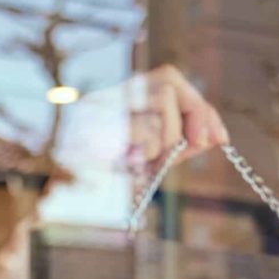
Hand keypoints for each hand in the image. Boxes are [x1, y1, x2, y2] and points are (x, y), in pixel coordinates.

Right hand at [58, 65, 229, 184]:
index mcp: (122, 96)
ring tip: (148, 161)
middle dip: (194, 114)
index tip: (218, 138)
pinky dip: (149, 150)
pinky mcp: (98, 122)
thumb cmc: (104, 180)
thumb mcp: (150, 157)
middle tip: (193, 148)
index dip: (201, 107)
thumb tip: (215, 135)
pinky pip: (145, 127)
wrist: (60, 197)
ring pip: (162, 100)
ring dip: (168, 138)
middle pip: (169, 81)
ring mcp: (101, 104)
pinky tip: (132, 161)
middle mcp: (111, 93)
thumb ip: (179, 142)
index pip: (171, 81)